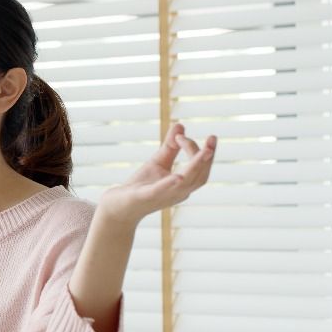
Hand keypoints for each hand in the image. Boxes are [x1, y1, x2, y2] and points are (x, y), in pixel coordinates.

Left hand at [98, 123, 216, 224]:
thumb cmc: (141, 186)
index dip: (197, 150)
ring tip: (205, 151)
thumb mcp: (158, 162)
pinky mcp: (146, 197)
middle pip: (200, 176)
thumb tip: (180, 124)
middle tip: (212, 138)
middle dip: (208, 158)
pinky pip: (161, 192)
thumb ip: (170, 146)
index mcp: (183, 185)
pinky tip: (177, 176)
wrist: (119, 207)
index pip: (199, 168)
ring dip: (196, 166)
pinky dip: (170, 184)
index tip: (182, 135)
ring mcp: (164, 196)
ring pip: (186, 183)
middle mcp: (179, 193)